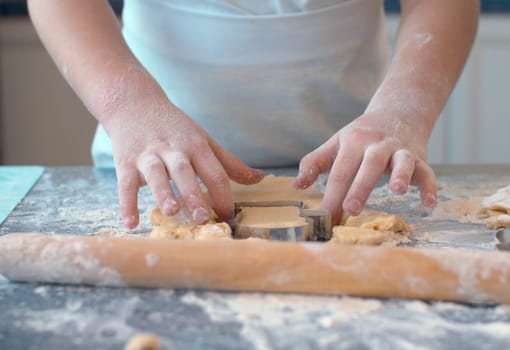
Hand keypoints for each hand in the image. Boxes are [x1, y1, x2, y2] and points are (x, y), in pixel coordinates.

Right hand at [103, 97, 263, 228]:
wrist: (134, 103)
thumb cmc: (174, 127)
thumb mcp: (203, 140)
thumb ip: (229, 163)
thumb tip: (259, 178)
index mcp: (196, 145)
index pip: (214, 171)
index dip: (223, 194)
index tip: (228, 216)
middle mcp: (173, 149)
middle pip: (185, 171)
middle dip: (193, 194)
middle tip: (202, 218)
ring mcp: (148, 154)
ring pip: (156, 174)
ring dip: (163, 193)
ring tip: (171, 212)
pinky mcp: (125, 161)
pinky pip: (125, 184)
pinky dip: (127, 203)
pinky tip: (131, 223)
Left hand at [294, 112, 436, 223]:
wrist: (397, 112)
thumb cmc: (361, 135)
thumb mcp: (336, 143)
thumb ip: (315, 162)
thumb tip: (297, 185)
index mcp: (353, 142)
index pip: (340, 171)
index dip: (332, 195)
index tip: (325, 217)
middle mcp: (377, 145)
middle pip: (368, 165)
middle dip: (360, 188)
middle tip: (350, 209)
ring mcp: (400, 150)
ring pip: (402, 161)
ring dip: (401, 175)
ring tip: (397, 191)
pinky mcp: (419, 157)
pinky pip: (427, 171)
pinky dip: (430, 186)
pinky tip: (429, 202)